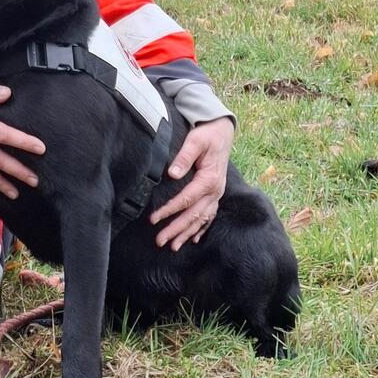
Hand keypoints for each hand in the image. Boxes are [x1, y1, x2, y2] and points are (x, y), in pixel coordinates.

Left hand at [149, 116, 233, 249]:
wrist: (222, 131)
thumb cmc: (207, 135)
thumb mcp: (195, 141)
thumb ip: (184, 157)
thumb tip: (172, 174)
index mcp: (209, 179)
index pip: (186, 200)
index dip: (169, 211)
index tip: (154, 220)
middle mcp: (215, 191)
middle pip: (193, 215)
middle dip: (176, 229)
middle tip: (160, 241)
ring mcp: (217, 194)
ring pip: (201, 219)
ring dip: (187, 233)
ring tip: (173, 246)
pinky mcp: (215, 193)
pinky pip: (209, 215)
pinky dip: (201, 228)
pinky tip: (193, 239)